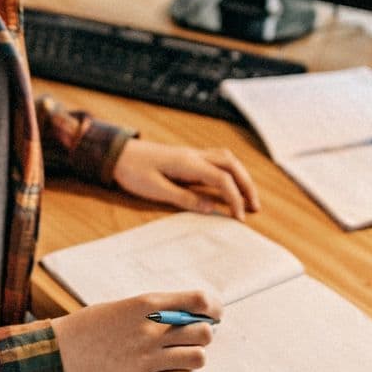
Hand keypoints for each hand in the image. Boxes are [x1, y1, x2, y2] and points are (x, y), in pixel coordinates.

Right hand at [51, 291, 221, 371]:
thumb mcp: (127, 305)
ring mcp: (146, 359)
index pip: (199, 301)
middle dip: (203, 333)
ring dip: (192, 356)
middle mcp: (149, 331)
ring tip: (178, 356)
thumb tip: (199, 316)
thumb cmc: (95, 325)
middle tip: (191, 337)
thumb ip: (160, 309)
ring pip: (197, 358)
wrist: (62, 351)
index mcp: (146, 304)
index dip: (213, 308)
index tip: (212, 314)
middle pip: (203, 332)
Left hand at [111, 139, 258, 220]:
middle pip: (231, 164)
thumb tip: (211, 208)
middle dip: (247, 185)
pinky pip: (216, 160)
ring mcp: (191, 154)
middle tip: (255, 207)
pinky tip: (229, 184)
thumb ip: (184, 198)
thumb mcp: (155, 190)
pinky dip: (229, 172)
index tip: (240, 218)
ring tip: (247, 197)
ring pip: (226, 159)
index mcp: (187, 163)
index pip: (222, 178)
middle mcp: (194, 155)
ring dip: (240, 176)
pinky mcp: (187, 158)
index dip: (235, 198)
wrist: (116, 153)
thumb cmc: (132, 171)